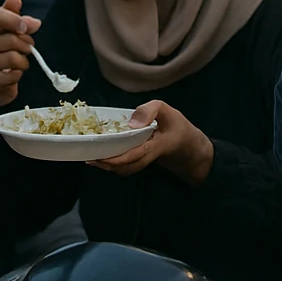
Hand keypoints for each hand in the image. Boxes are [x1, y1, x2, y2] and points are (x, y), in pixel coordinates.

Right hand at [0, 0, 42, 107]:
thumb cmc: (4, 51)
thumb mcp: (10, 31)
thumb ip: (21, 21)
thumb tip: (35, 23)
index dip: (15, 19)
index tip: (25, 28)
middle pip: (12, 39)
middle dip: (26, 45)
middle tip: (26, 49)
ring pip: (13, 58)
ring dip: (23, 62)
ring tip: (19, 62)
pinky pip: (12, 75)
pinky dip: (18, 75)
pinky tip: (12, 74)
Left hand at [91, 101, 213, 186]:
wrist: (191, 148)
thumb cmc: (178, 127)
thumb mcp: (167, 110)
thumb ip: (150, 110)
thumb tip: (131, 123)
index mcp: (157, 146)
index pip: (135, 155)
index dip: (118, 158)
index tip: (101, 156)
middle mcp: (150, 157)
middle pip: (127, 167)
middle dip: (108, 165)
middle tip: (90, 158)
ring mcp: (146, 162)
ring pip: (126, 170)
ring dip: (109, 167)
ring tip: (93, 158)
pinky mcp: (142, 163)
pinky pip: (128, 166)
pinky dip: (116, 163)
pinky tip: (105, 156)